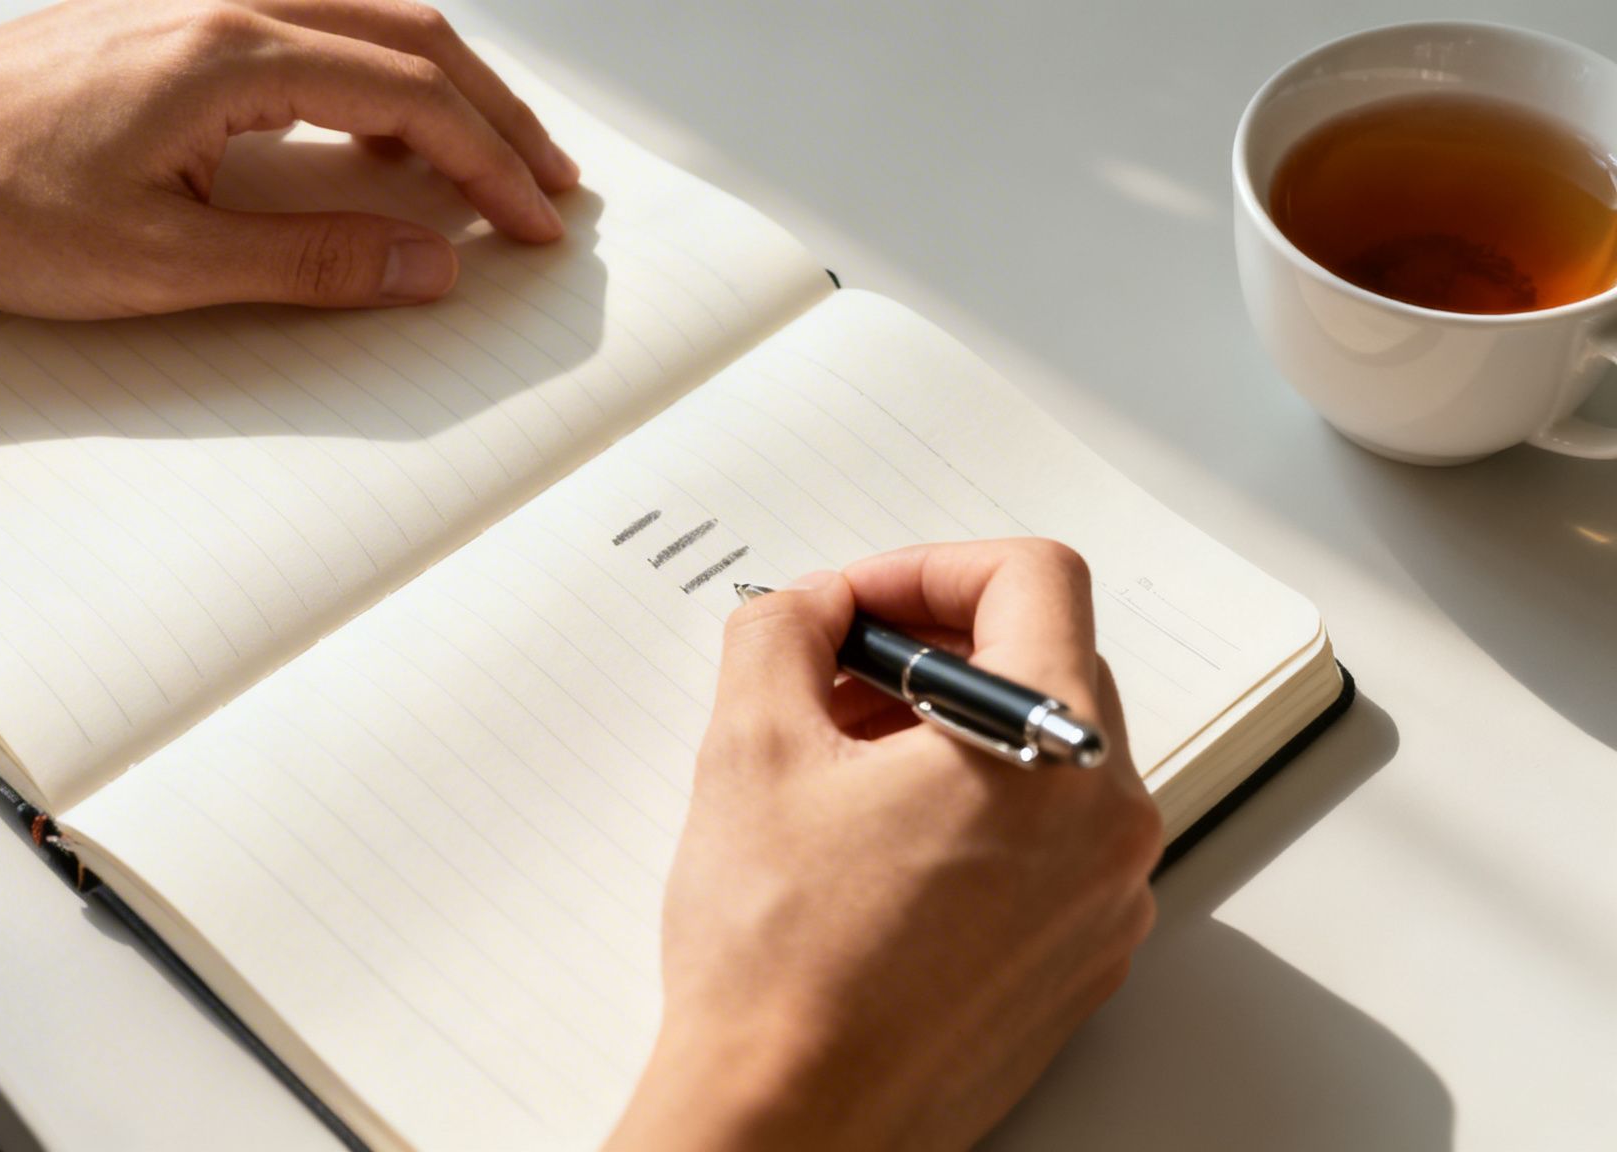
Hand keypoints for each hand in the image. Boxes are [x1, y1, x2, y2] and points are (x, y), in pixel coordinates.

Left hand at [0, 0, 575, 353]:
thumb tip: (429, 261)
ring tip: (489, 149)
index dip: (492, 166)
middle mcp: (223, 4)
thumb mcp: (166, 262)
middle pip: (411, 37)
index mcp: (233, 53)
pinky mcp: (165, 25)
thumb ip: (315, 260)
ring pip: (365, 18)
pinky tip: (379, 114)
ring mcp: (192, 4)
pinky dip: (377, 68)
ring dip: (443, 82)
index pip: (413, 98)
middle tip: (548, 184)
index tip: (535, 224)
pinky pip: (310, 24)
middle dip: (497, 114)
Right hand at [607, 540, 1162, 1151]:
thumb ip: (782, 630)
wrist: (790, 1125)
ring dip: (942, 734)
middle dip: (928, 651)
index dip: (926, 566)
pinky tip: (868, 850)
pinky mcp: (1073, 965)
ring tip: (837, 771)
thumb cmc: (781, 966)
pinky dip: (965, 814)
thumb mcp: (750, 746)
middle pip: (1044, 664)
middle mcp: (1108, 828)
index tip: (856, 605)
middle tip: (832, 678)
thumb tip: (808, 607)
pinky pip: (1040, 846)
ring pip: (1040, 759)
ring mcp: (1102, 906)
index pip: (1033, 578)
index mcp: (1054, 752)